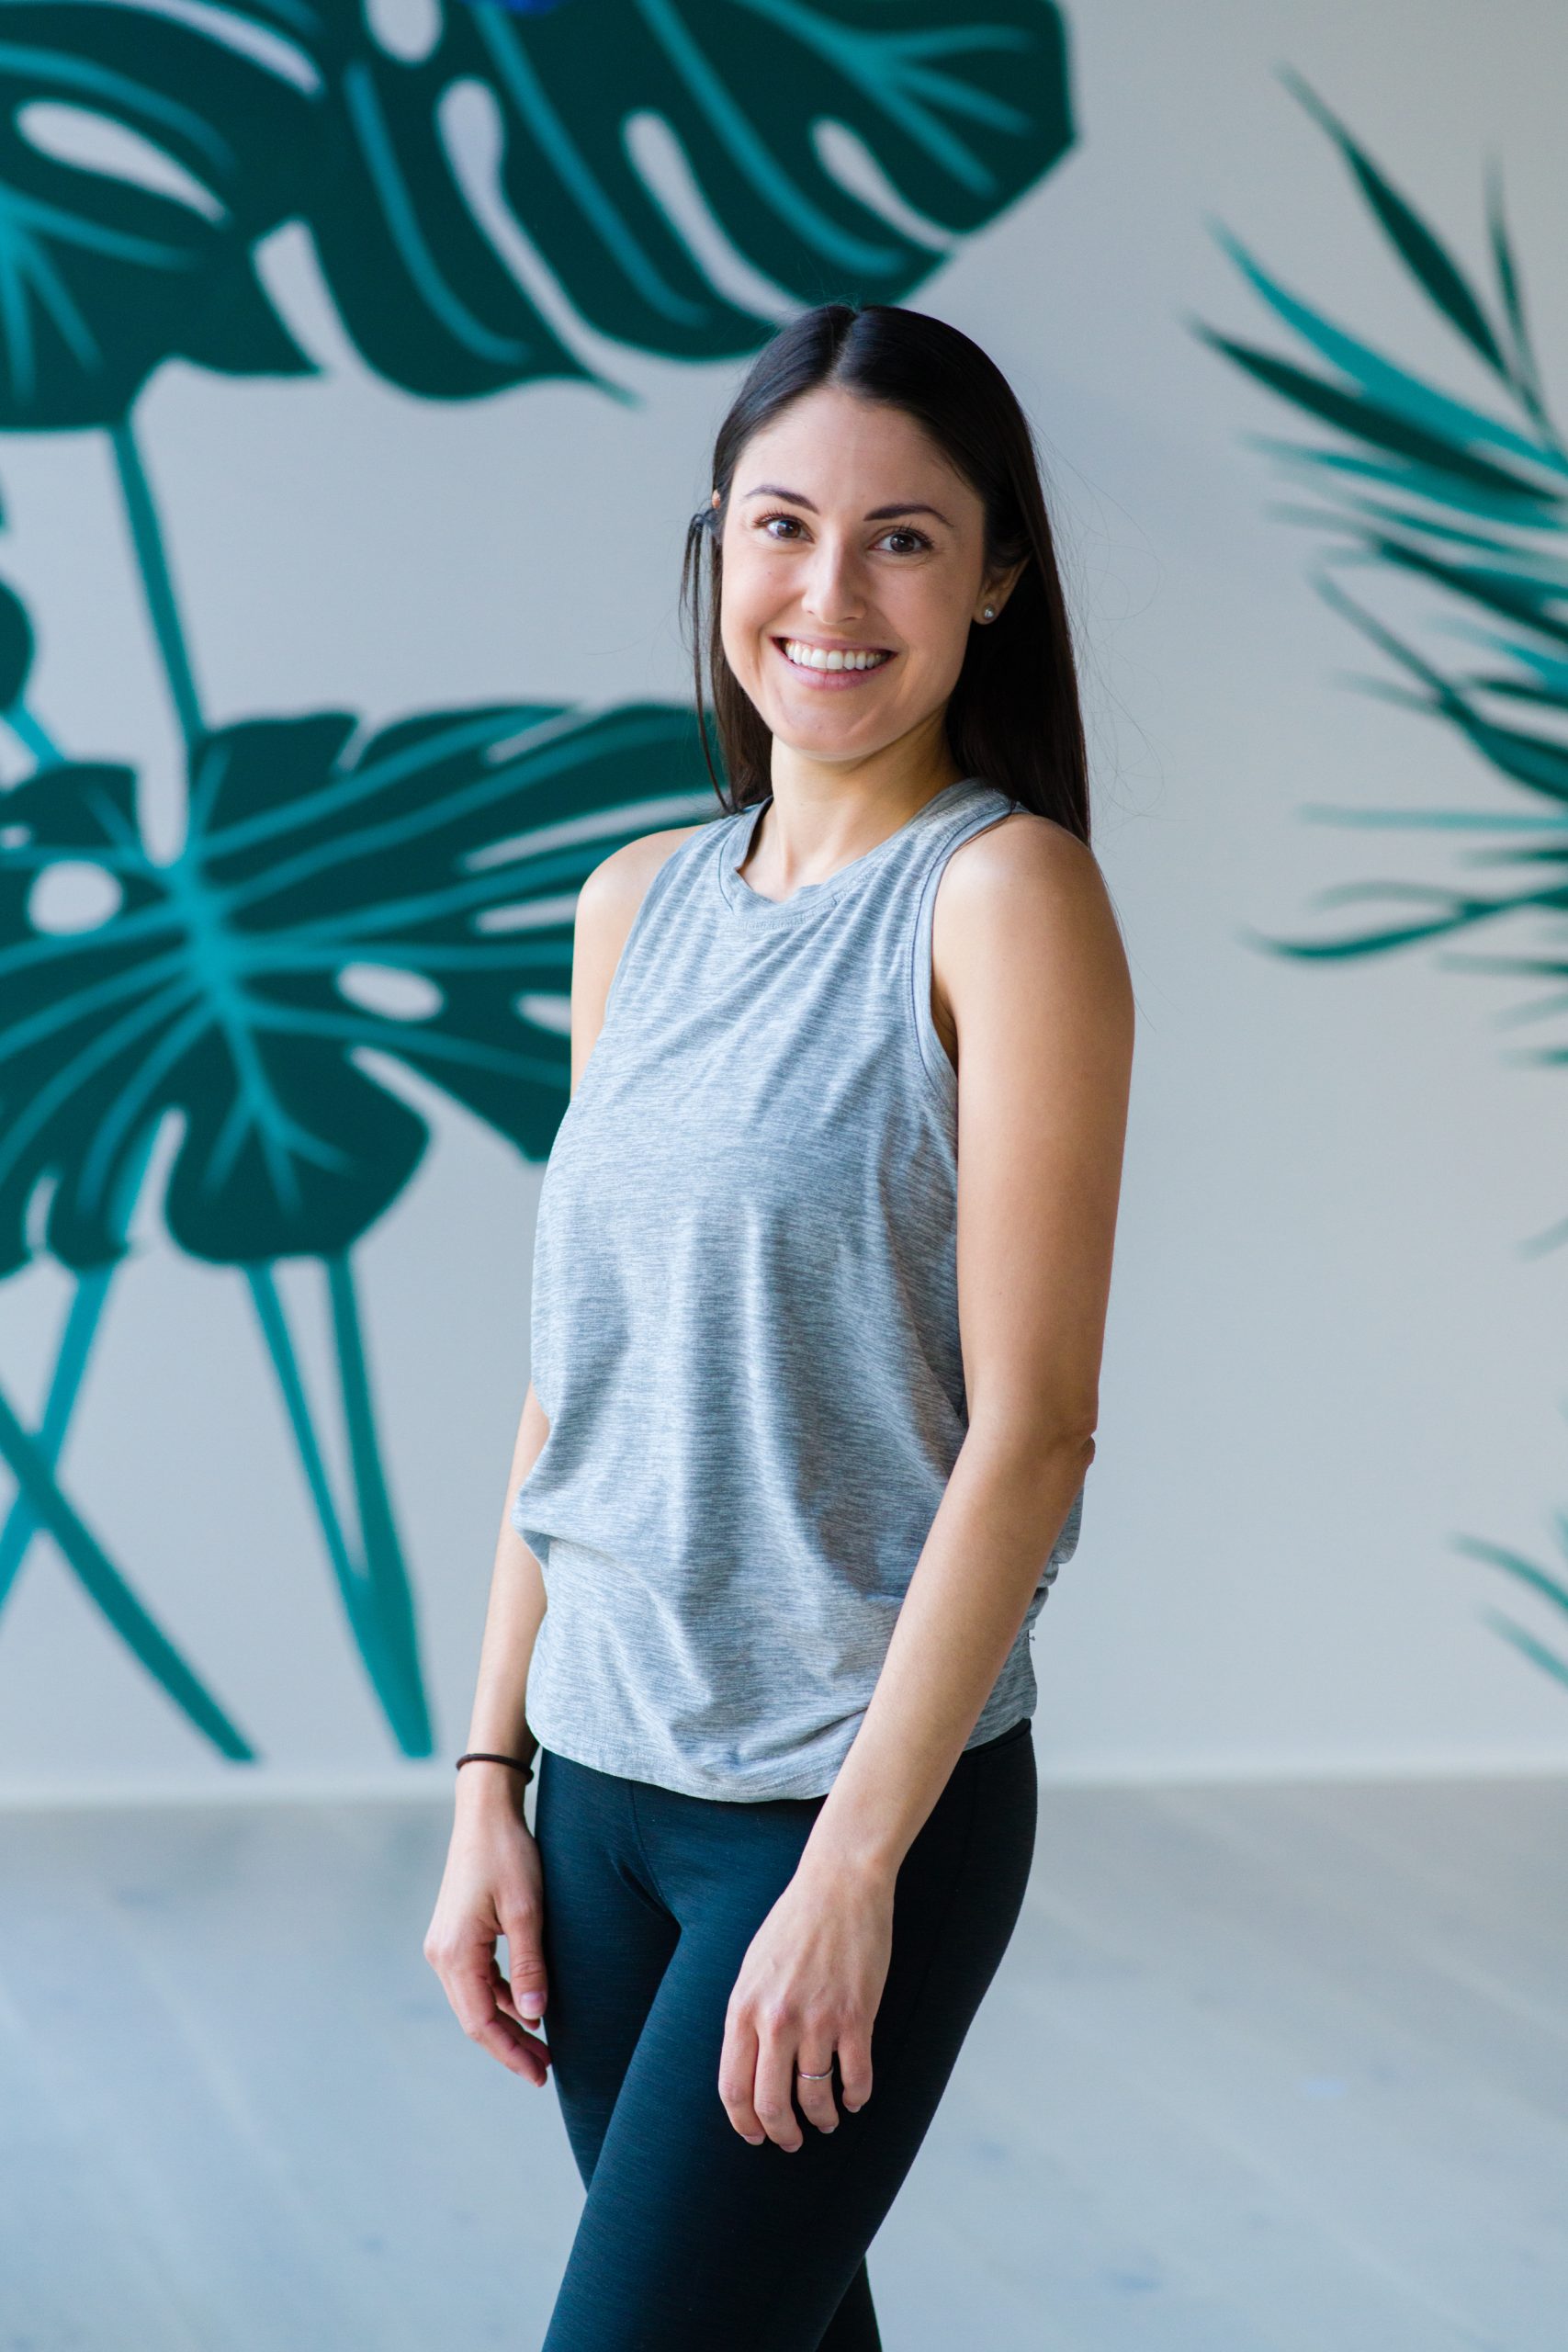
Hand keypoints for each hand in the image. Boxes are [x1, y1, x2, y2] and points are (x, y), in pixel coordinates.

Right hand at [423, 1777, 551, 2085]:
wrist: (485, 1813)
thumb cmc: (508, 1855)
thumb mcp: (527, 1911)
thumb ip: (530, 1966)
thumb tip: (535, 2019)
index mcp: (455, 1953)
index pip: (481, 2021)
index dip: (510, 2052)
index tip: (540, 2074)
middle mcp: (442, 1955)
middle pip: (475, 2018)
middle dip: (509, 2047)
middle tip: (545, 2070)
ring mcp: (446, 1945)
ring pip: (476, 2001)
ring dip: (507, 2025)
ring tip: (542, 2047)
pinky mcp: (456, 1936)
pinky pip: (478, 1980)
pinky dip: (502, 1999)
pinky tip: (527, 2009)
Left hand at [719, 1856, 893, 2149]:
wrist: (839, 1885)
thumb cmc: (793, 1924)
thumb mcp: (752, 1968)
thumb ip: (746, 2017)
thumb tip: (748, 2069)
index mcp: (743, 2008)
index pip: (733, 2088)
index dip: (744, 2123)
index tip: (756, 2135)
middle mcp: (776, 2020)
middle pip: (771, 2104)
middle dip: (782, 2133)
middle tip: (792, 2140)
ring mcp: (818, 2019)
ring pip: (816, 2096)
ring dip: (822, 2118)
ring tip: (827, 2120)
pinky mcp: (857, 2015)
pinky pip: (856, 2077)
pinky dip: (857, 2097)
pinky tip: (856, 2098)